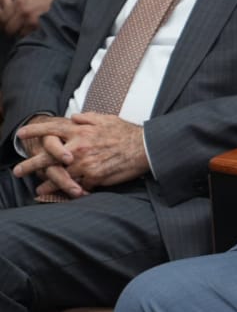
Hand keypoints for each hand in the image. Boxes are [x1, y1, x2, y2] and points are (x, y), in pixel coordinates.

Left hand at [4, 0, 59, 34]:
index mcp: (19, 3)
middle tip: (17, 27)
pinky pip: (31, 36)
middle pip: (9, 28)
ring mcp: (33, 21)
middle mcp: (24, 13)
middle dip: (12, 28)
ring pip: (19, 34)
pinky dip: (32, 34)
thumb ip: (17, 1)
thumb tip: (8, 11)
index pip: (3, 18)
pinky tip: (36, 30)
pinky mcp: (42, 27)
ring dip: (22, 32)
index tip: (9, 23)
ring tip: (28, 28)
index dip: (4, 22)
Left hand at [14, 113, 148, 189]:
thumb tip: (73, 116)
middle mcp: (78, 147)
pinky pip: (78, 186)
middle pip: (47, 157)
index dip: (34, 131)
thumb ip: (87, 117)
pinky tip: (65, 194)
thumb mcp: (106, 118)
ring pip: (59, 176)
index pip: (52, 129)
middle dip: (30, 164)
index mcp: (80, 131)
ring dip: (47, 183)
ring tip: (39, 189)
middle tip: (17, 171)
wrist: (144, 148)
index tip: (20, 134)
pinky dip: (72, 190)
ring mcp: (85, 164)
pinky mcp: (94, 178)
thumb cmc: (126, 132)